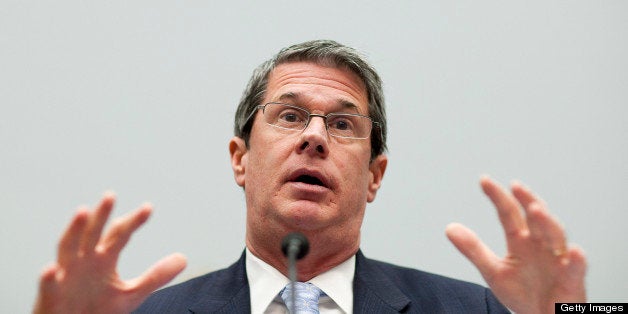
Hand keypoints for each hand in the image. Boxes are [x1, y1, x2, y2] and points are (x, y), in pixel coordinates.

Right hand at [33, 193, 186, 313]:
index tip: (148, 208)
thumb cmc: (97, 310)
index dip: (133, 221)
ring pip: (67, 249)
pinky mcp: (51, 297)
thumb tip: (183, 258)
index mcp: (103, 259)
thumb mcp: (131, 294)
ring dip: (74, 231)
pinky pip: (49, 287)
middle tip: (111, 195)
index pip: (119, 234)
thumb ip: (155, 276)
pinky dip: (49, 278)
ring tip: (82, 211)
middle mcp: (84, 262)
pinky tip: (51, 268)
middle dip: (101, 215)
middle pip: (92, 233)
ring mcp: (66, 277)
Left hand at [446, 176, 586, 313]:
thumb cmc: (523, 293)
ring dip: (547, 223)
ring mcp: (558, 260)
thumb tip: (449, 228)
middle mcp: (541, 245)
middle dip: (528, 201)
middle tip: (515, 187)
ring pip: (556, 236)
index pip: (509, 213)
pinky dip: (577, 261)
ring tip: (536, 209)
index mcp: (521, 241)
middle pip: (535, 218)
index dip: (498, 197)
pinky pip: (576, 269)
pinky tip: (575, 251)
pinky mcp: (572, 281)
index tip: (484, 180)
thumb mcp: (493, 271)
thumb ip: (473, 249)